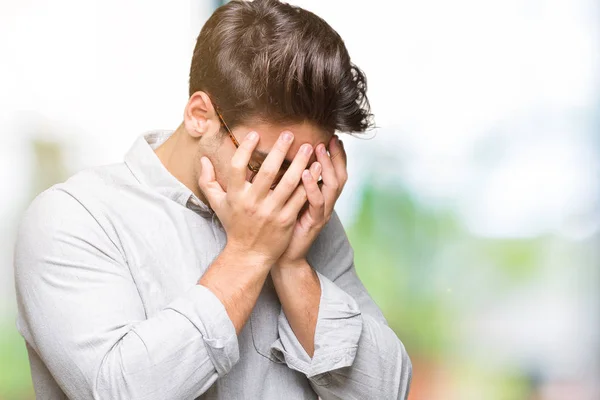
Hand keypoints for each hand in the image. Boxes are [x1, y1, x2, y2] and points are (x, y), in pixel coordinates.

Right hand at [197, 131, 313, 265]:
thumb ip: (208, 181)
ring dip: (300, 164)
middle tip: (289, 134)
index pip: (237, 167)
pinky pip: (299, 198)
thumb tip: (203, 159)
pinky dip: (308, 183)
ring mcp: (271, 212)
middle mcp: (253, 203)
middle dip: (279, 150)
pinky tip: (316, 169)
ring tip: (308, 148)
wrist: (249, 255)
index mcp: (235, 196)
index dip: (245, 149)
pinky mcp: (286, 220)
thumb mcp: (218, 204)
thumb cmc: (235, 226)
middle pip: (267, 172)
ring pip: (288, 183)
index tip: (255, 134)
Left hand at [276, 135, 346, 268]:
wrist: (284, 256)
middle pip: (339, 175)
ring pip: (331, 187)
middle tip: (329, 139)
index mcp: (321, 196)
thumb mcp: (288, 199)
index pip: (334, 171)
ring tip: (318, 150)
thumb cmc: (283, 225)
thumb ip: (290, 180)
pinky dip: (312, 187)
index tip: (330, 136)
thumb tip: (281, 157)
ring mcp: (322, 213)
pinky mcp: (314, 223)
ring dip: (325, 167)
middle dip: (335, 156)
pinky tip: (304, 174)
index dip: (335, 154)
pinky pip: (317, 203)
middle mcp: (326, 203)